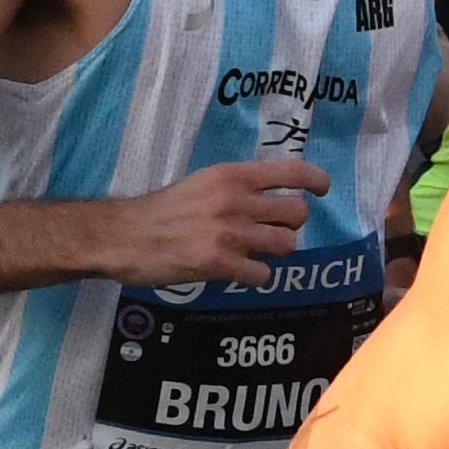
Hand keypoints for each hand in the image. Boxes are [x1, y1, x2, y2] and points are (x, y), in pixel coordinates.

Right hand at [110, 153, 326, 289]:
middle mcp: (236, 200)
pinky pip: (263, 274)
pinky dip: (256, 276)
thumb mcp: (202, 183)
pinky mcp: (221, 263)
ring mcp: (230, 233)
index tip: (322, 189)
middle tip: (275, 229)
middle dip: (292, 224)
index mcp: (232, 175)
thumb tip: (269, 197)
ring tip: (256, 252)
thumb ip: (236, 187)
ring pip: (286, 244)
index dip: (315, 181)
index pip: (290, 172)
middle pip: (297, 213)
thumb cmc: (164, 208)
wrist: (126, 235)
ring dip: (276, 251)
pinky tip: (239, 272)